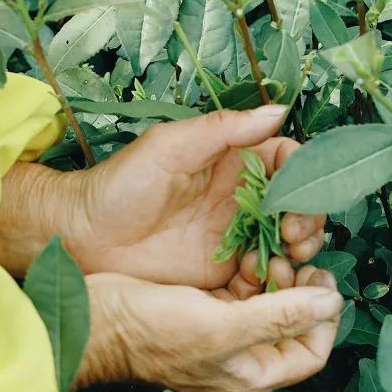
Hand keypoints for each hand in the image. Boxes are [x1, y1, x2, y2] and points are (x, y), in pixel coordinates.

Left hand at [0, 107, 325, 287]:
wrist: (83, 239)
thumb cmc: (119, 186)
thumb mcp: (169, 147)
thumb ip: (223, 129)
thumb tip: (279, 111)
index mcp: (232, 163)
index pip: (286, 162)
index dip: (303, 176)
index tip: (299, 194)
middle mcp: (240, 200)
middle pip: (296, 207)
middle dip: (307, 220)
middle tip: (294, 235)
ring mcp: (234, 238)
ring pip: (287, 244)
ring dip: (298, 251)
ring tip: (288, 260)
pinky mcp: (224, 274)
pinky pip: (263, 276)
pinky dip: (275, 280)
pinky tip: (265, 281)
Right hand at [77, 266, 342, 391]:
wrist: (95, 320)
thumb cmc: (154, 331)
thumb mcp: (222, 325)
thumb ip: (280, 316)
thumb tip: (332, 303)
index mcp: (252, 377)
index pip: (312, 354)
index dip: (325, 319)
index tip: (320, 279)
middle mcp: (242, 361)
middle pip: (293, 328)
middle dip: (300, 293)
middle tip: (292, 260)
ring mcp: (223, 337)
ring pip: (269, 307)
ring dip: (276, 279)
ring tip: (269, 253)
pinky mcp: (204, 312)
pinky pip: (242, 294)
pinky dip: (250, 274)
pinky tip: (244, 253)